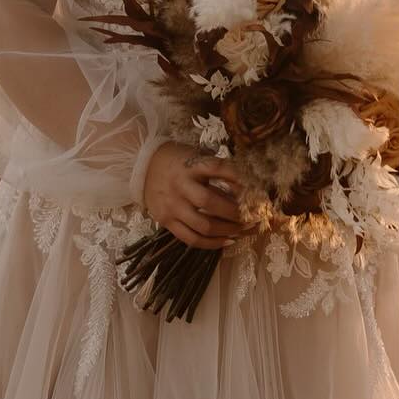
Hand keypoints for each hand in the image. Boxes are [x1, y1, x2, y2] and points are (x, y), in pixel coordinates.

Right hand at [141, 143, 257, 249]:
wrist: (142, 167)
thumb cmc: (177, 160)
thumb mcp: (195, 154)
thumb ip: (216, 167)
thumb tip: (247, 183)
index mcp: (190, 165)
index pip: (218, 168)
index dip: (238, 178)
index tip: (256, 188)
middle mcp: (180, 186)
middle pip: (211, 203)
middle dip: (236, 212)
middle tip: (253, 215)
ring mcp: (172, 206)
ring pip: (203, 225)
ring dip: (228, 230)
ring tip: (244, 229)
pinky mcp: (166, 221)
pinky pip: (192, 239)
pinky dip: (212, 243)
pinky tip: (228, 241)